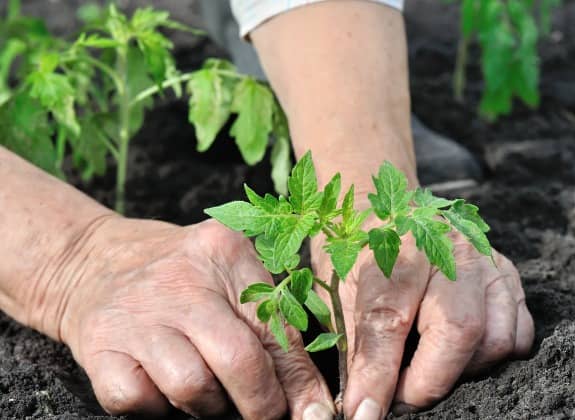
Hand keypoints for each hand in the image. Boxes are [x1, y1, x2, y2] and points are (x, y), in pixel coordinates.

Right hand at [55, 218, 334, 418]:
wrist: (90, 261)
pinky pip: (138, 400)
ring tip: (207, 390)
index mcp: (225, 254)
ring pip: (192, 387)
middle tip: (264, 412)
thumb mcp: (229, 278)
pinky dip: (156, 407)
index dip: (298, 381)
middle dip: (260, 403)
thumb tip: (310, 401)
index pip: (276, 328)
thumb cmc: (179, 276)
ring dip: (207, 406)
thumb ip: (271, 328)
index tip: (312, 412)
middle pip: (238, 359)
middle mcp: (181, 281)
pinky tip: (161, 386)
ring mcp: (136, 315)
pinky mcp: (99, 346)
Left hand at [311, 224, 534, 418]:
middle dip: (429, 381)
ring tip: (429, 370)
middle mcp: (449, 247)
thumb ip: (356, 347)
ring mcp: (486, 260)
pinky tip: (461, 355)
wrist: (389, 209)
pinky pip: (518, 333)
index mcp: (396, 246)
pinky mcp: (509, 274)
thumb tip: (362, 407)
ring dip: (462, 372)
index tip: (365, 414)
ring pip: (495, 338)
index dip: (377, 377)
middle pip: (459, 330)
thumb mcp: (341, 292)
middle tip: (400, 398)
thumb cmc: (360, 252)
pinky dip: (492, 357)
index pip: (389, 320)